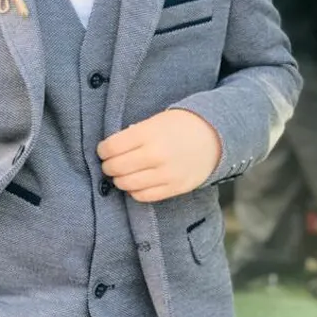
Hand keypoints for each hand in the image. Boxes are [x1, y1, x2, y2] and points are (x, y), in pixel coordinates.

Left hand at [97, 109, 221, 202]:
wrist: (214, 136)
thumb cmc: (180, 125)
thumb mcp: (155, 120)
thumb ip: (134, 134)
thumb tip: (111, 149)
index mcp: (149, 133)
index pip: (111, 147)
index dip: (102, 150)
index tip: (103, 150)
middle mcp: (156, 155)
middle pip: (116, 168)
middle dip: (108, 166)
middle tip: (109, 163)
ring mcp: (166, 174)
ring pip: (127, 184)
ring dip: (119, 180)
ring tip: (122, 174)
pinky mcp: (175, 188)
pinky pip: (144, 196)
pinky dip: (134, 191)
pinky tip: (136, 183)